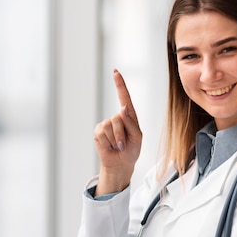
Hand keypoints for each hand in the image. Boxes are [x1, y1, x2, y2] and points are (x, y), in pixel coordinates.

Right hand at [93, 69, 141, 195]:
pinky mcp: (98, 132)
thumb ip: (131, 122)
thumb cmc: (131, 150)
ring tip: (118, 146)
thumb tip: (122, 108)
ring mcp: (106, 124)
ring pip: (110, 127)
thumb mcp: (137, 137)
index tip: (115, 72)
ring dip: (116, 140)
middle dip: (122, 134)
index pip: (124, 97)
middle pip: (118, 117)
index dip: (120, 85)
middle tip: (124, 145)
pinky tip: (110, 147)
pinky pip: (102, 134)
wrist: (120, 163)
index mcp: (129, 116)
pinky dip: (108, 143)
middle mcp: (117, 117)